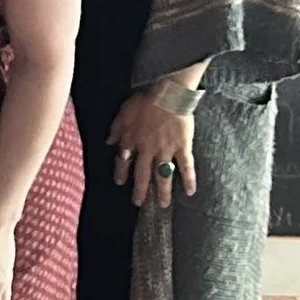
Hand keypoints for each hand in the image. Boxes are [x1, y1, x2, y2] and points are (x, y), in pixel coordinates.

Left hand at [109, 91, 196, 210]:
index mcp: (131, 140)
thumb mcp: (123, 112)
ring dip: (163, 192)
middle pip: (142, 174)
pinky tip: (190, 192)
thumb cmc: (144, 100)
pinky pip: (186, 166)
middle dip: (140, 190)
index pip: (123, 161)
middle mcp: (147, 150)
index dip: (121, 173)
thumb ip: (115, 129)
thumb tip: (109, 141)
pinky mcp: (182, 147)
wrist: (167, 94)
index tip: (120, 183)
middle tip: (138, 203)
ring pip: (162, 175)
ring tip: (163, 205)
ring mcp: (165, 150)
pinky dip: (189, 180)